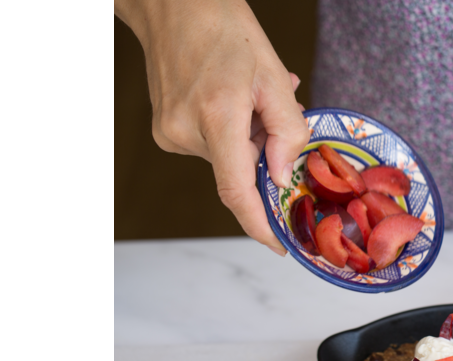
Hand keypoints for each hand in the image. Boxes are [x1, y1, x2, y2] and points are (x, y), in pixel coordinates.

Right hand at [116, 0, 309, 254]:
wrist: (173, 5)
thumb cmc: (225, 30)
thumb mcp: (274, 77)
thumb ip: (287, 132)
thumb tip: (284, 178)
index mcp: (217, 117)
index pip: (237, 191)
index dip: (260, 225)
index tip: (279, 244)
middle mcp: (186, 132)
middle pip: (240, 170)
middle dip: (269, 153)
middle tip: (283, 111)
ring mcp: (170, 133)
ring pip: (227, 157)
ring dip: (252, 137)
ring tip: (258, 95)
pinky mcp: (165, 130)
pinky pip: (211, 144)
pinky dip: (232, 130)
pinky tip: (237, 98)